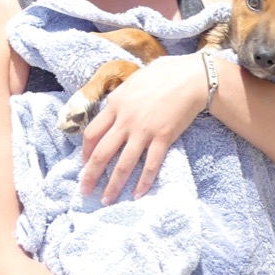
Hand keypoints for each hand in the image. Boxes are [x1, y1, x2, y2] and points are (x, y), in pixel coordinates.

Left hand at [81, 52, 207, 203]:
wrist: (191, 78)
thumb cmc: (163, 74)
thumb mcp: (133, 81)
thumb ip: (120, 98)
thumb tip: (110, 108)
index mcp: (115, 104)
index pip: (92, 133)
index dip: (85, 151)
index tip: (83, 163)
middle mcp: (126, 120)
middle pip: (102, 153)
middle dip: (90, 175)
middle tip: (84, 190)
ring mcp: (144, 131)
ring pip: (123, 164)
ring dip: (113, 185)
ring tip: (106, 200)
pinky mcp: (163, 138)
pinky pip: (150, 165)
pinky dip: (143, 182)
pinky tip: (137, 194)